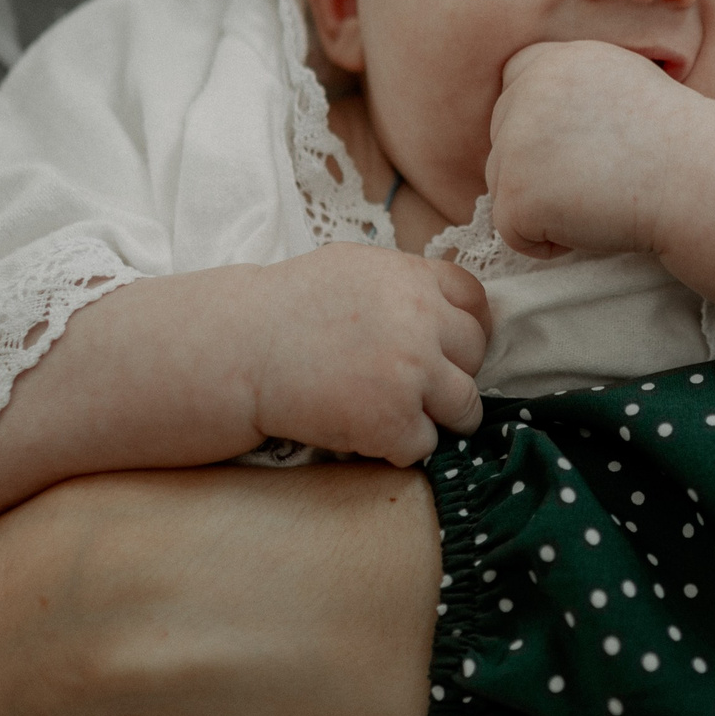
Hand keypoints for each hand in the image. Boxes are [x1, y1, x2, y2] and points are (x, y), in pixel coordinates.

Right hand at [248, 244, 487, 462]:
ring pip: (466, 407)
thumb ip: (405, 284)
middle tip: (413, 385)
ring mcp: (412, 373)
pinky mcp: (394, 421)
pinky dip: (400, 446)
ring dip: (440, 417)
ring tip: (399, 415)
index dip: (466, 329)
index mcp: (413, 279)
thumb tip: (450, 309)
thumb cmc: (285, 310)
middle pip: (476, 355)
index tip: (448, 348)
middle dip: (452, 373)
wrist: (238, 350)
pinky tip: (365, 431)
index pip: (476, 303)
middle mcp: (422, 321)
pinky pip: (426, 444)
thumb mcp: (353, 269)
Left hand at [484, 41, 714, 259]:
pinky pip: (514, 233)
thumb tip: (536, 126)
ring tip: (605, 194)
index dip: (546, 132)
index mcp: (554, 59)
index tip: (591, 145)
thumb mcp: (624, 85)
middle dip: (543, 173)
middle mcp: (527, 91)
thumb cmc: (679, 146)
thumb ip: (572, 90)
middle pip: (503, 146)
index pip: (513, 94)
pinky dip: (551, 242)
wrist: (702, 181)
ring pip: (504, 189)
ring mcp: (517, 141)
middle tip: (606, 174)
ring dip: (547, 207)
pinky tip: (597, 221)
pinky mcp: (517, 192)